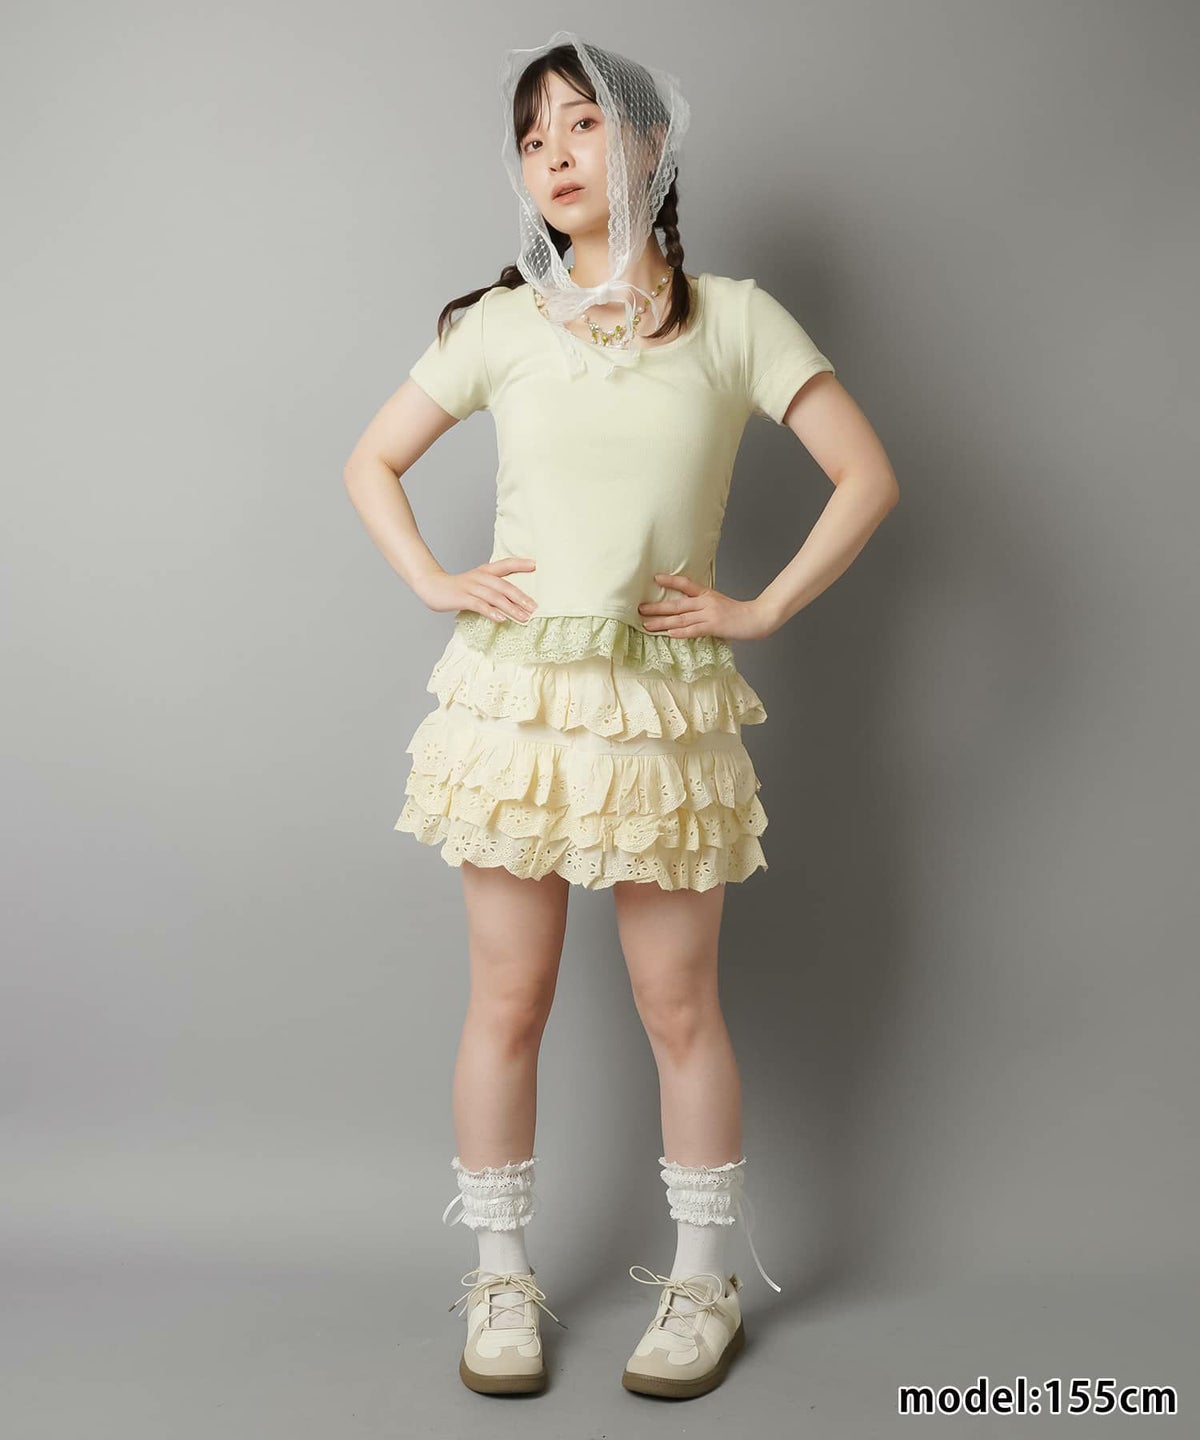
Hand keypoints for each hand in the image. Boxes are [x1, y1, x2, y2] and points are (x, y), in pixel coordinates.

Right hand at [412, 556, 537, 623]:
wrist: (431, 586)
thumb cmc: (458, 588)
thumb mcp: (477, 583)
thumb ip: (493, 589)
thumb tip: (515, 601)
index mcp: (485, 571)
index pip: (505, 564)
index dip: (520, 564)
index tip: (535, 565)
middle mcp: (480, 577)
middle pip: (505, 586)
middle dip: (521, 597)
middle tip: (535, 607)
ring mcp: (471, 587)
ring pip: (495, 597)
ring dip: (511, 608)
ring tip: (524, 617)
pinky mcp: (463, 598)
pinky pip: (480, 605)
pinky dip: (491, 612)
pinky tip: (501, 619)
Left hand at [638, 572, 776, 639]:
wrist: (757, 618)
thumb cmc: (738, 614)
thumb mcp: (719, 603)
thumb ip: (703, 605)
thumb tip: (685, 611)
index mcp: (707, 594)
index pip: (686, 584)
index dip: (670, 580)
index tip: (655, 578)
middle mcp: (705, 602)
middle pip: (677, 604)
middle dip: (656, 607)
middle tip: (639, 609)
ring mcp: (709, 614)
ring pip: (681, 618)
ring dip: (662, 622)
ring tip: (647, 625)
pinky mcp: (714, 626)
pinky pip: (694, 630)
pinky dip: (681, 633)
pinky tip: (670, 634)